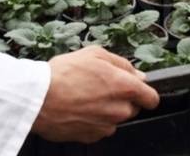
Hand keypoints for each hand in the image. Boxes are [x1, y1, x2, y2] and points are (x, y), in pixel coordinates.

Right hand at [32, 46, 159, 142]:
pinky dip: (93, 121)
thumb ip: (122, 64)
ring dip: (107, 111)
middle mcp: (119, 110)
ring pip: (115, 119)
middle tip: (102, 88)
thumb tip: (137, 74)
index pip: (151, 98)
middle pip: (132, 109)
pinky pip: (99, 129)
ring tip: (85, 97)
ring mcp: (105, 126)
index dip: (146, 94)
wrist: (38, 98)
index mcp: (124, 87)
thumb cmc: (64, 74)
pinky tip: (78, 108)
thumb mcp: (95, 53)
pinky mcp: (91, 137)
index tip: (139, 91)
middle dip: (122, 100)